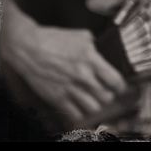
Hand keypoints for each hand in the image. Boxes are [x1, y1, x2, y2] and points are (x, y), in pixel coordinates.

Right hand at [0, 0, 130, 126]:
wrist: (28, 48)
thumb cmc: (54, 40)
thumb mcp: (82, 36)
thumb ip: (96, 46)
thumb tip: (106, 50)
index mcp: (90, 59)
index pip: (115, 80)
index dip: (122, 86)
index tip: (122, 86)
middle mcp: (82, 76)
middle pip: (106, 97)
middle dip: (111, 95)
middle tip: (109, 92)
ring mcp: (69, 89)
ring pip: (93, 108)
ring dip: (97, 105)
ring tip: (96, 99)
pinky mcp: (56, 98)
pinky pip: (75, 114)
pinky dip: (81, 113)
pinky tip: (82, 106)